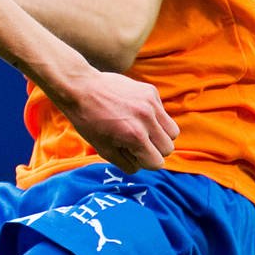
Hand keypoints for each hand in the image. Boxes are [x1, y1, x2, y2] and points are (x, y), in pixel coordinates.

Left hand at [62, 71, 178, 172]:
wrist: (81, 88)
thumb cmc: (88, 121)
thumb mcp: (103, 150)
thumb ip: (126, 163)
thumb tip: (141, 166)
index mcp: (135, 136)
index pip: (157, 163)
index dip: (144, 162)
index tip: (132, 155)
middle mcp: (147, 119)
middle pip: (168, 148)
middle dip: (154, 150)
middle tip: (136, 144)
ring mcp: (151, 103)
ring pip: (172, 131)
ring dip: (159, 135)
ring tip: (141, 130)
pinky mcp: (151, 92)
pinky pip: (163, 114)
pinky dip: (154, 118)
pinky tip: (135, 113)